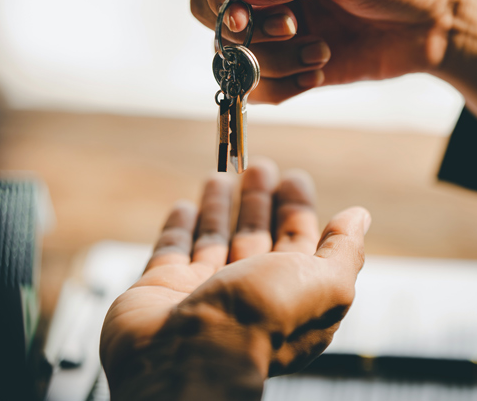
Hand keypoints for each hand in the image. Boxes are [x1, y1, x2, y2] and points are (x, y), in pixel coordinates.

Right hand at [100, 159, 370, 400]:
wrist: (190, 356)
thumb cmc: (261, 321)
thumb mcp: (323, 283)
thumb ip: (342, 250)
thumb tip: (359, 217)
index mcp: (288, 293)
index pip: (297, 243)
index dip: (297, 209)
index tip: (293, 178)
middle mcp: (246, 293)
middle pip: (254, 236)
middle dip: (258, 200)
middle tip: (258, 166)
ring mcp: (202, 291)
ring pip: (213, 239)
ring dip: (218, 206)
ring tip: (220, 175)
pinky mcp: (163, 288)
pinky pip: (172, 250)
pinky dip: (179, 227)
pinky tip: (184, 205)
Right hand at [191, 0, 476, 107]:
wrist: (436, 25)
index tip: (241, 19)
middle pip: (211, 12)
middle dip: (245, 32)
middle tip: (290, 30)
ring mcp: (276, 25)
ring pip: (234, 55)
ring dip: (275, 62)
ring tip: (321, 52)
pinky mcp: (288, 61)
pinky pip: (258, 85)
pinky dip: (281, 87)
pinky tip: (318, 73)